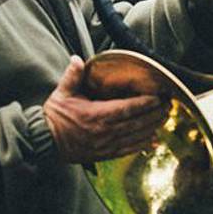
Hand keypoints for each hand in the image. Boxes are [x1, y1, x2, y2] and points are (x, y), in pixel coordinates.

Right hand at [43, 56, 168, 163]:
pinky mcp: (104, 154)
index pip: (126, 109)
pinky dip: (141, 146)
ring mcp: (105, 145)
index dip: (144, 103)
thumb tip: (77, 59)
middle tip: (167, 106)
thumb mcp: (62, 93)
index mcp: (95, 115)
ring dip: (152, 128)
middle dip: (154, 114)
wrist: (45, 141)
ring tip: (164, 119)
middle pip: (136, 123)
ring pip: (134, 137)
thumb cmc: (55, 116)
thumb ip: (73, 76)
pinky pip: (127, 150)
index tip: (157, 97)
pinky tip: (153, 141)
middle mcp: (103, 131)